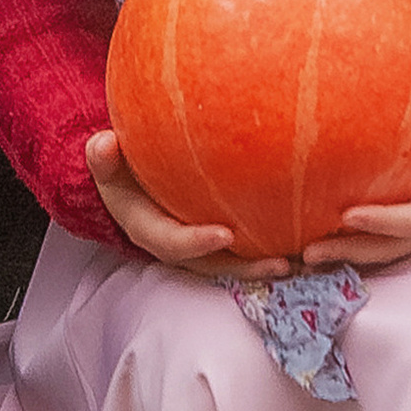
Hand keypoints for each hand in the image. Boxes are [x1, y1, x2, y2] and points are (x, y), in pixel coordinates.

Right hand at [85, 131, 288, 279]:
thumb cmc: (121, 167)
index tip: (226, 233)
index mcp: (149, 231)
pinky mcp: (220, 239)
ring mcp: (200, 247)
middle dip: (246, 267)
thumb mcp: (107, 162)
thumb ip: (103, 157)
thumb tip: (103, 143)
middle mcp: (178, 247)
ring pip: (234, 263)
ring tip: (302, 261)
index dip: (197, 243)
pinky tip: (306, 239)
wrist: (132, 176)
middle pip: (213, 265)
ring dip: (266, 265)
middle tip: (280, 262)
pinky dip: (272, 246)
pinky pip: (246, 247)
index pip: (172, 244)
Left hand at [305, 100, 410, 269]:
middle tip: (309, 251)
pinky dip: (343, 242)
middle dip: (352, 251)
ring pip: (378, 249)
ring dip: (341, 254)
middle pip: (389, 247)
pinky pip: (372, 237)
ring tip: (300, 255)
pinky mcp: (403, 221)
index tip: (349, 214)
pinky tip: (306, 236)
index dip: (385, 222)